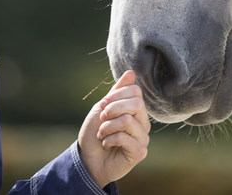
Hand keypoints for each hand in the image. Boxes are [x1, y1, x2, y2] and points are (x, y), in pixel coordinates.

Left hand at [78, 70, 150, 186]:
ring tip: (101, 134)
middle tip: (101, 118)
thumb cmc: (94, 133)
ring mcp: (143, 137)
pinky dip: (109, 139)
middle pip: (136, 104)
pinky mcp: (140, 152)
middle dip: (113, 109)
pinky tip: (106, 145)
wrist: (87, 159)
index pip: (135, 91)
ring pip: (128, 121)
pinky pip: (125, 138)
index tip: (102, 105)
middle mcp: (143, 122)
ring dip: (107, 127)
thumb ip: (117, 92)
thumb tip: (131, 72)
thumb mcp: (102, 108)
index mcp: (136, 110)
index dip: (116, 95)